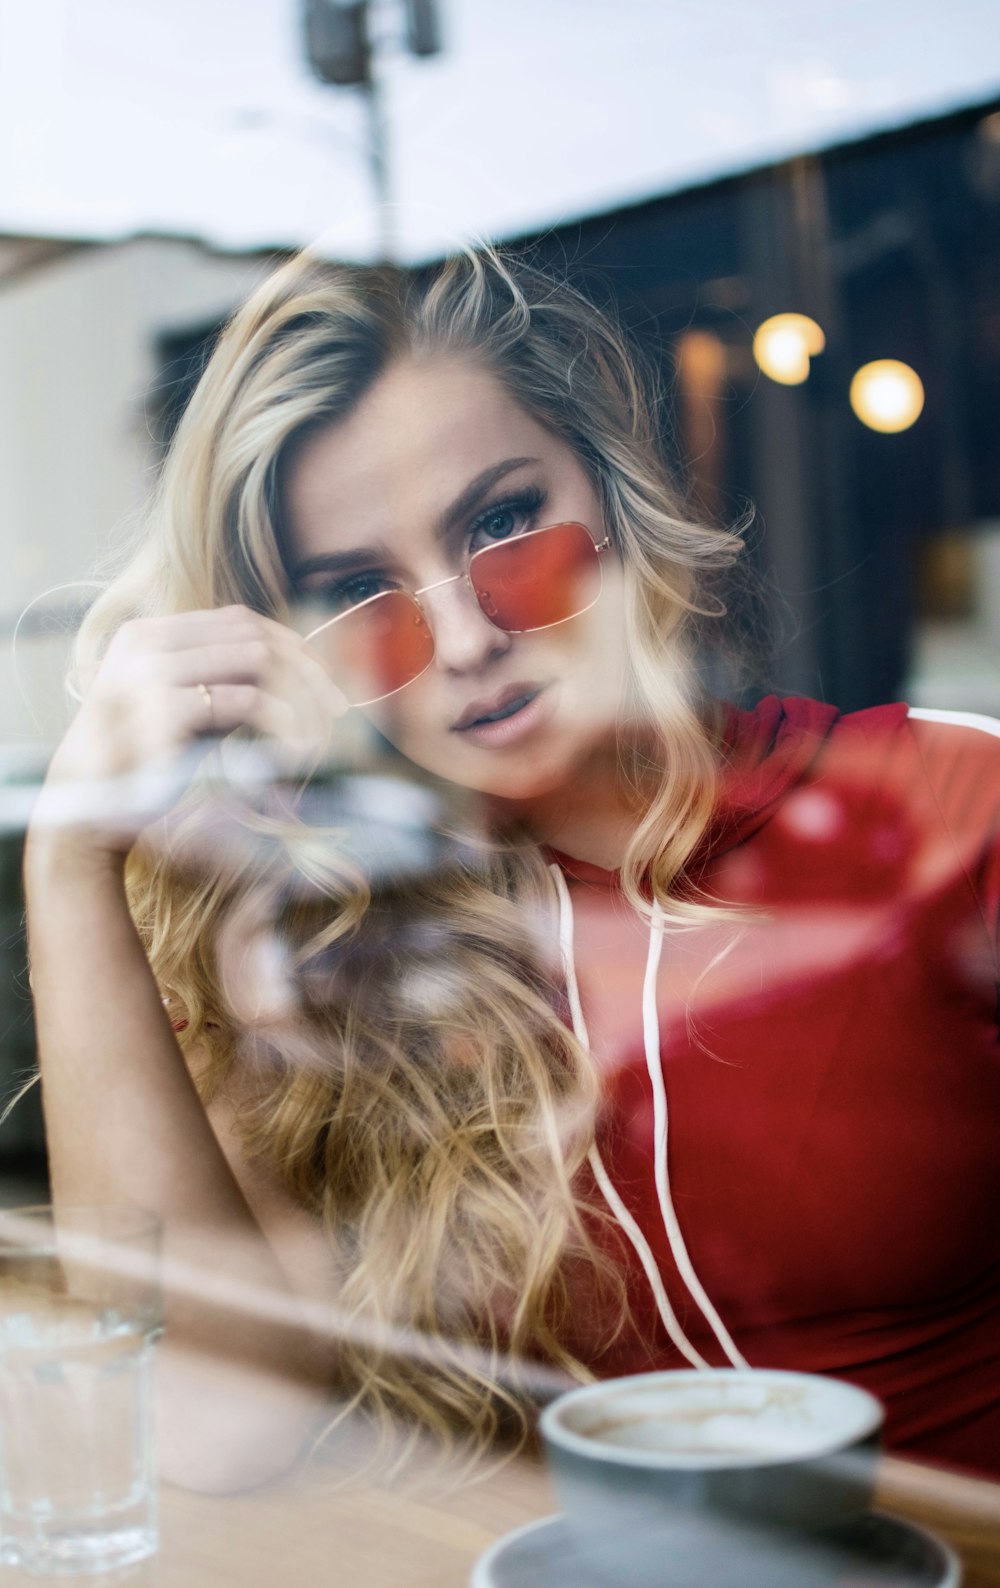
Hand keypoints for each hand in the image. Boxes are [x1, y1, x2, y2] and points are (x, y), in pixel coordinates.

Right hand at [29, 605, 348, 863]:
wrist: (88, 811)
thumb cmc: (143, 762)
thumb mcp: (184, 704)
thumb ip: (222, 676)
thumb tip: (300, 664)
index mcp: (148, 633)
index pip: (239, 620)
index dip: (291, 645)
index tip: (326, 681)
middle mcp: (146, 642)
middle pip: (254, 635)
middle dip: (306, 671)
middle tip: (338, 709)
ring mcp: (150, 671)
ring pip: (257, 659)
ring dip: (300, 695)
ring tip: (319, 732)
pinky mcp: (163, 709)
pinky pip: (245, 700)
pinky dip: (283, 721)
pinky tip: (296, 748)